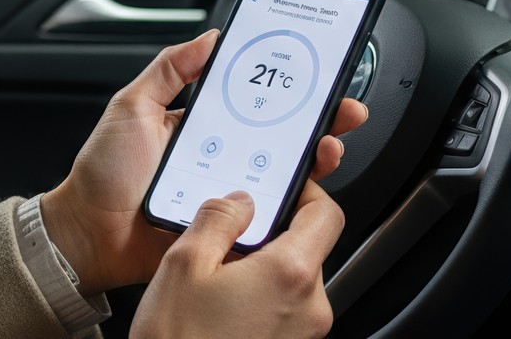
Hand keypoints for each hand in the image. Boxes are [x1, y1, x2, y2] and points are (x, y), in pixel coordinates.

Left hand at [40, 29, 366, 294]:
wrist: (86, 234)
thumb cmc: (102, 173)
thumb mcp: (131, 106)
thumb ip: (168, 70)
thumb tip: (209, 38)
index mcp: (203, 126)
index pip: (256, 103)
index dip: (290, 91)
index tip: (318, 77)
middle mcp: (222, 158)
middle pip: (282, 139)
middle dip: (319, 124)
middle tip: (342, 113)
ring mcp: (228, 194)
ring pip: (284, 177)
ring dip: (313, 162)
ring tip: (326, 149)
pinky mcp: (229, 230)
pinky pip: (267, 218)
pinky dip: (291, 207)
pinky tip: (304, 193)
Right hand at [130, 183, 343, 338]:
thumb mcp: (183, 264)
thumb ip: (218, 218)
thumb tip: (239, 199)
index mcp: (290, 274)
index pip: (326, 214)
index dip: (305, 192)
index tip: (279, 186)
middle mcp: (309, 307)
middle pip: (309, 246)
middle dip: (273, 233)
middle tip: (231, 233)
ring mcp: (304, 334)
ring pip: (295, 279)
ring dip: (264, 266)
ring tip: (218, 273)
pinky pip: (286, 308)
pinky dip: (262, 295)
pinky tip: (222, 302)